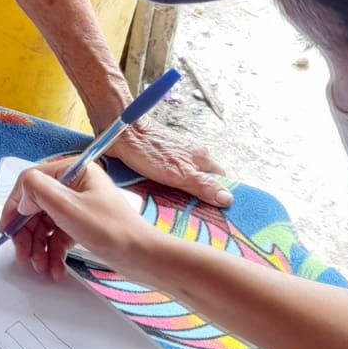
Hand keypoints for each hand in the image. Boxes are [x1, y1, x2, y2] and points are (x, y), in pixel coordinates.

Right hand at [0, 157, 159, 278]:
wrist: (143, 257)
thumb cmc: (115, 230)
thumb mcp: (69, 207)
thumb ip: (39, 191)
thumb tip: (22, 194)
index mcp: (74, 171)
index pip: (31, 182)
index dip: (15, 206)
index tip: (6, 228)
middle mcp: (74, 185)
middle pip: (35, 207)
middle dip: (27, 234)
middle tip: (23, 254)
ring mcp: (77, 206)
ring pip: (44, 224)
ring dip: (38, 247)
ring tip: (41, 266)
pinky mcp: (81, 225)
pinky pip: (56, 237)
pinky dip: (52, 253)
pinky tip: (54, 269)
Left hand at [101, 111, 230, 208]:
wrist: (120, 132)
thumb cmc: (148, 149)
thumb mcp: (179, 173)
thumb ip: (203, 185)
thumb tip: (227, 198)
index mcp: (201, 157)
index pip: (220, 181)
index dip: (219, 196)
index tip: (216, 213)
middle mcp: (190, 156)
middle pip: (202, 183)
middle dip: (197, 200)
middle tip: (190, 216)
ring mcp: (174, 159)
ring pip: (184, 183)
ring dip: (178, 196)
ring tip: (171, 210)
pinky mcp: (158, 162)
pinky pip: (167, 181)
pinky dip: (164, 190)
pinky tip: (157, 198)